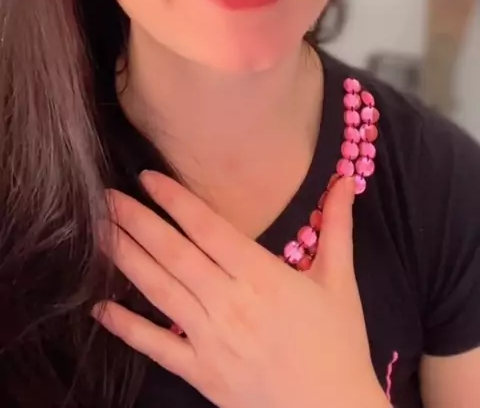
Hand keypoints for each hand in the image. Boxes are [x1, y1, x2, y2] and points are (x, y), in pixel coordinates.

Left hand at [94, 172, 389, 407]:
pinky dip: (127, 327)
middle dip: (138, 222)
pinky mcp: (200, 373)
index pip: (209, 228)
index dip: (176, 201)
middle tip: (106, 196)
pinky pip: (157, 347)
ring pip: (160, 291)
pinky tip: (100, 308)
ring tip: (99, 232)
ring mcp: (211, 340)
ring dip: (126, 259)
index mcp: (263, 276)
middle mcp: (230, 302)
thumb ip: (337, 227)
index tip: (148, 178)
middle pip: (175, 254)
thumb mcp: (340, 282)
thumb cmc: (339, 345)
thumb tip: (344, 179)